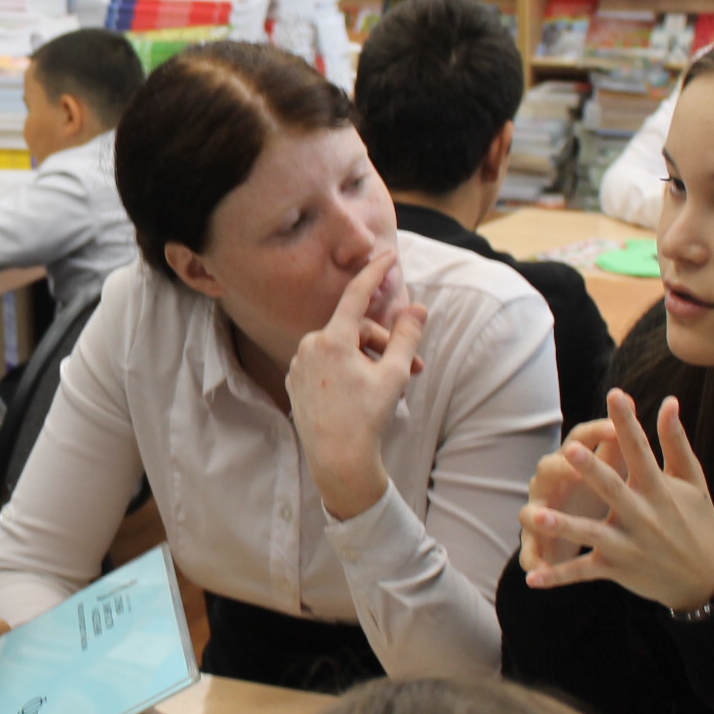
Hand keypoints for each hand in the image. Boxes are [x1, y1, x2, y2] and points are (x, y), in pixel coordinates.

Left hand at [286, 251, 427, 520]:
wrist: (337, 460)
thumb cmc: (367, 417)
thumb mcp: (394, 374)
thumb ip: (407, 336)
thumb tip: (418, 307)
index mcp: (332, 340)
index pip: (356, 295)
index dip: (374, 272)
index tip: (387, 252)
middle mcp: (309, 346)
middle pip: (356, 331)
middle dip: (385, 345)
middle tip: (413, 370)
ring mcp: (298, 364)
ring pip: (342, 349)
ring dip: (368, 360)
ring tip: (387, 387)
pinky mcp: (295, 381)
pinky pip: (326, 364)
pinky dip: (347, 371)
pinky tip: (359, 395)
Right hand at [518, 417, 620, 572]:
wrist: (579, 530)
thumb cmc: (598, 492)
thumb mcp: (612, 468)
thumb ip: (619, 442)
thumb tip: (635, 405)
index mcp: (575, 462)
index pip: (581, 439)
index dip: (595, 432)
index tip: (615, 427)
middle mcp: (552, 482)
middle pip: (549, 468)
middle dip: (560, 467)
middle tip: (573, 465)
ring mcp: (541, 510)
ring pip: (531, 509)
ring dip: (534, 513)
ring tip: (537, 517)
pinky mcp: (537, 540)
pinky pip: (532, 550)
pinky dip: (532, 560)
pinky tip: (536, 574)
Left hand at [521, 390, 713, 611]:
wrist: (709, 580)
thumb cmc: (698, 522)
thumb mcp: (692, 481)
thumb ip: (675, 441)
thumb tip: (668, 401)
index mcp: (658, 489)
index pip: (641, 450)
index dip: (628, 423)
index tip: (615, 394)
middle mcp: (642, 515)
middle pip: (612, 488)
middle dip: (591, 471)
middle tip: (569, 451)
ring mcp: (627, 544)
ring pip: (590, 532)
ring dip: (563, 525)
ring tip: (535, 516)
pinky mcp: (616, 569)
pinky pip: (582, 572)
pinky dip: (557, 576)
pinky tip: (531, 578)